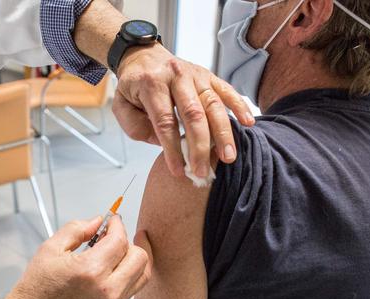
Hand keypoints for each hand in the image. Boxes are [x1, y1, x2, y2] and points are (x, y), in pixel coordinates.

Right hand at [0, 216, 151, 298]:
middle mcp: (107, 289)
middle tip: (113, 236)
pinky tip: (114, 267)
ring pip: (142, 274)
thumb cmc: (37, 286)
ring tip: (118, 251)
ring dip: (134, 258)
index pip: (120, 240)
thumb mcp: (51, 248)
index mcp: (91, 270)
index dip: (118, 225)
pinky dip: (129, 274)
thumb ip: (77, 229)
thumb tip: (98, 221)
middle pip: (140, 257)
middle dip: (129, 241)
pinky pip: (133, 288)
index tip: (112, 220)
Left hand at [114, 44, 255, 177]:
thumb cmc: (133, 87)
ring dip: (223, 133)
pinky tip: (248, 123)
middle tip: (203, 171)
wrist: (143, 56)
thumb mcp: (120, 106)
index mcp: (152, 84)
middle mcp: (177, 76)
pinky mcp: (208, 75)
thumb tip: (161, 142)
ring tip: (228, 157)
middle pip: (193, 115)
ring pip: (213, 105)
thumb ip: (135, 127)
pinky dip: (239, 106)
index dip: (172, 149)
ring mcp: (196, 74)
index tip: (178, 171)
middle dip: (200, 147)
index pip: (165, 121)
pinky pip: (227, 90)